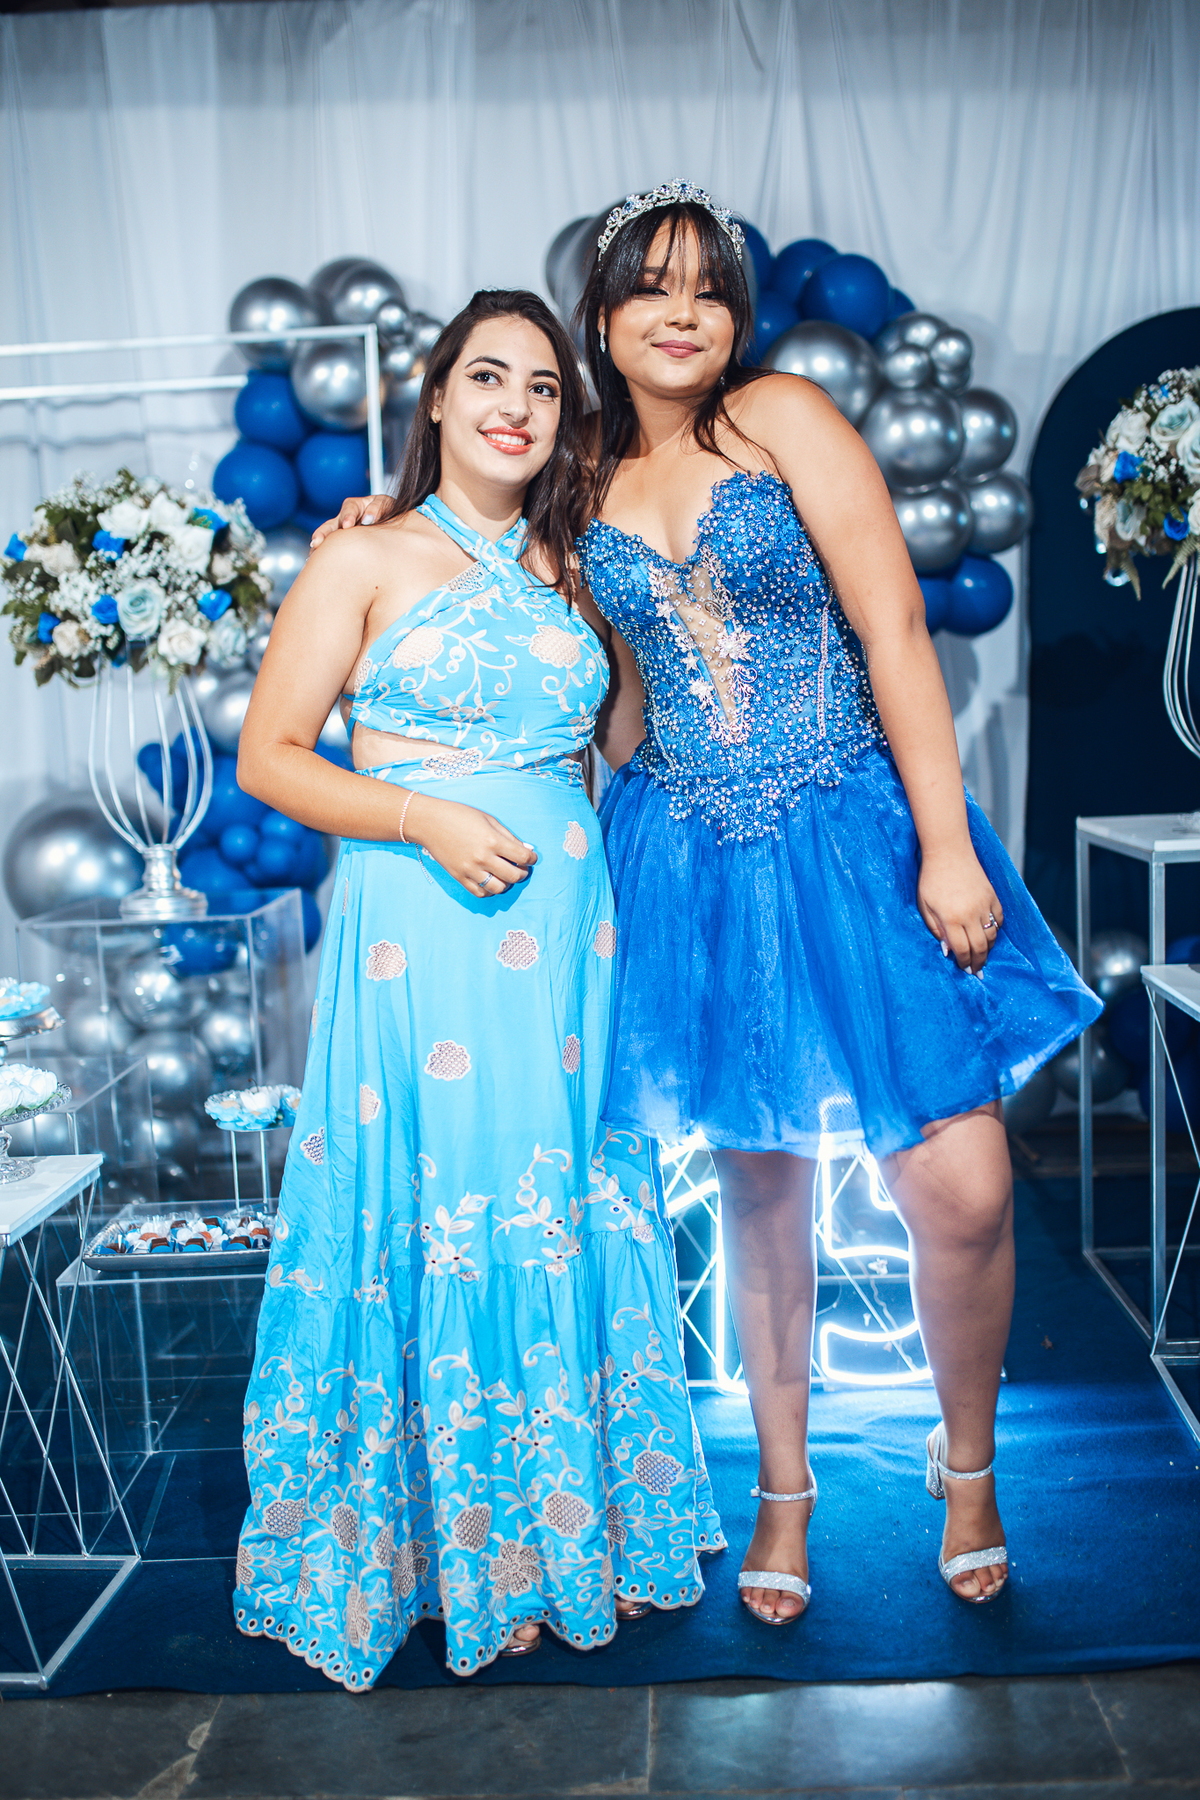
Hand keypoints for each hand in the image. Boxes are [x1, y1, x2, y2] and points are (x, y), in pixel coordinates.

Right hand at [309, 494, 390, 548]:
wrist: (391, 525)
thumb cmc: (389, 513)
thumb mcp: (386, 505)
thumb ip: (378, 508)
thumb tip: (368, 519)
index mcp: (357, 506)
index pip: (350, 508)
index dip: (348, 516)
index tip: (347, 525)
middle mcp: (345, 519)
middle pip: (331, 524)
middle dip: (324, 533)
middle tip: (318, 542)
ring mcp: (341, 532)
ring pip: (327, 537)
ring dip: (319, 545)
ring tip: (312, 554)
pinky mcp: (341, 544)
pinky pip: (328, 548)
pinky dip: (321, 554)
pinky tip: (313, 561)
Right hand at [406, 793, 536, 897]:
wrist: (430, 822)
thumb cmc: (460, 816)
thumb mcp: (489, 820)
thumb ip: (509, 836)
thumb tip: (527, 850)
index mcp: (492, 841)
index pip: (523, 857)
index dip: (532, 858)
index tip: (531, 857)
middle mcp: (483, 858)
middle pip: (514, 876)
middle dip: (523, 872)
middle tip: (521, 867)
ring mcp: (470, 870)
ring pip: (499, 888)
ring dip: (507, 883)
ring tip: (505, 875)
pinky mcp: (459, 877)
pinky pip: (480, 892)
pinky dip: (489, 890)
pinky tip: (491, 880)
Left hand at [917, 847, 1003, 974]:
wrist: (949, 851)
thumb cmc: (931, 879)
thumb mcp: (924, 906)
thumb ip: (936, 929)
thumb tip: (948, 949)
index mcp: (952, 919)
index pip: (962, 949)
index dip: (964, 962)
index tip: (964, 969)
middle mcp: (971, 915)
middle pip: (980, 946)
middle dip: (978, 961)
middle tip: (976, 971)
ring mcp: (985, 905)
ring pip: (992, 935)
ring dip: (988, 948)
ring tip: (982, 955)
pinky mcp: (993, 896)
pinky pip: (999, 919)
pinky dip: (996, 930)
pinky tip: (989, 934)